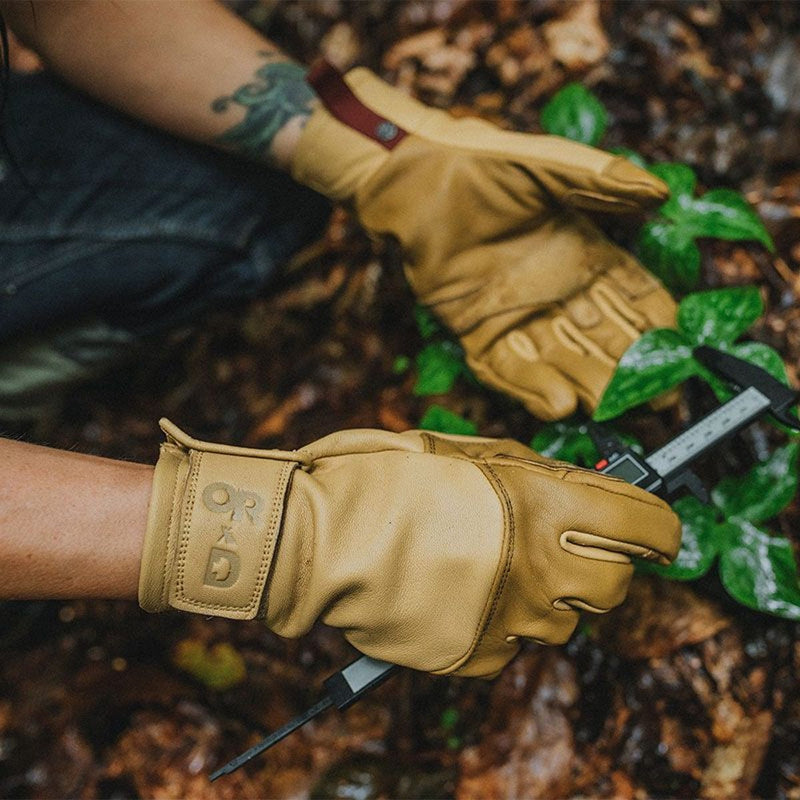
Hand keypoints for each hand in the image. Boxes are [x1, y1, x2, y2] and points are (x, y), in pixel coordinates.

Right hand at [139, 420, 679, 676]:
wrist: (315, 538)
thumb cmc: (381, 476)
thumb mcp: (466, 449)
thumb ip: (537, 470)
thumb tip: (588, 483)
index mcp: (541, 503)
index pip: (646, 526)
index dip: (658, 524)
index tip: (653, 526)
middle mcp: (539, 569)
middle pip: (617, 585)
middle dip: (606, 563)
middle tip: (570, 542)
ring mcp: (509, 620)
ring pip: (568, 623)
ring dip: (551, 595)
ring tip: (501, 565)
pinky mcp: (476, 657)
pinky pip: (515, 647)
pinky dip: (505, 623)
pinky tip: (466, 593)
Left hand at [291, 62, 675, 419]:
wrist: (414, 180)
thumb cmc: (482, 164)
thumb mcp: (547, 165)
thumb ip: (600, 181)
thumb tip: (662, 192)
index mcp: (584, 255)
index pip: (633, 298)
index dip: (658, 326)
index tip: (682, 352)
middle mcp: (557, 293)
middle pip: (604, 340)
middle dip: (632, 371)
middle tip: (659, 401)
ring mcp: (517, 316)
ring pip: (561, 360)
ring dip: (587, 387)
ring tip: (610, 410)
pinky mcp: (476, 333)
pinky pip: (508, 368)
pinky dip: (531, 388)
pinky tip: (558, 406)